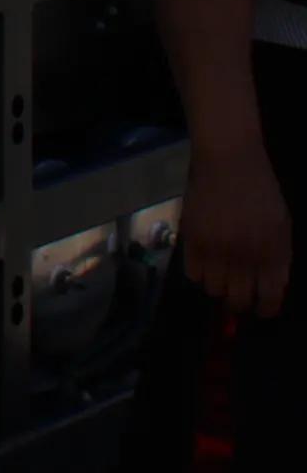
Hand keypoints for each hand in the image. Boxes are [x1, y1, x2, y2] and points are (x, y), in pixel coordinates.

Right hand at [184, 137, 292, 316]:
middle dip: (238, 302)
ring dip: (217, 287)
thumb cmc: (261, 192)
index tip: (261, 309)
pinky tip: (204, 262)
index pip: (269, 298)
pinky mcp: (192, 239)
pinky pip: (192, 272)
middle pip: (237, 298)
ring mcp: (216, 248)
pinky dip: (198, 273)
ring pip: (212, 289)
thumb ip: (278, 258)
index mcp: (271, 254)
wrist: (229, 163)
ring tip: (219, 275)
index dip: (265, 309)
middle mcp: (244, 256)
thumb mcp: (281, 226)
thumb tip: (270, 287)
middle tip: (237, 295)